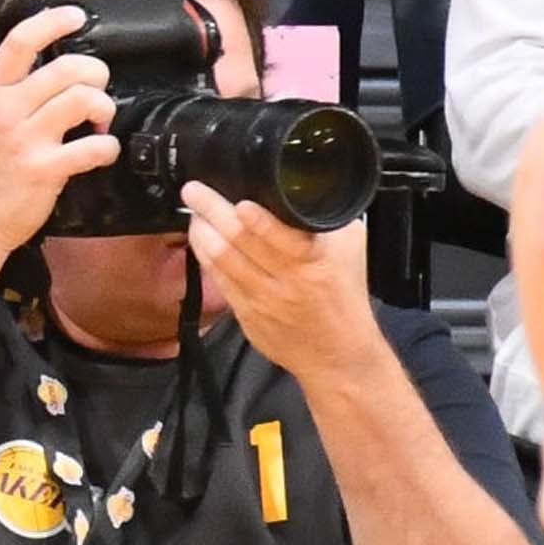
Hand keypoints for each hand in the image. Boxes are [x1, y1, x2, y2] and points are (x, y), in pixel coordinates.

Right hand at [0, 7, 122, 255]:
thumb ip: (12, 97)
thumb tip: (56, 76)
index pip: (19, 42)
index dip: (52, 22)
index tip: (76, 16)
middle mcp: (5, 110)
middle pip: (66, 68)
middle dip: (95, 73)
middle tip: (96, 90)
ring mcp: (24, 140)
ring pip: (84, 99)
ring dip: (104, 107)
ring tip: (100, 122)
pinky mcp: (44, 169)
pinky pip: (94, 146)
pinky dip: (107, 147)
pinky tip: (101, 153)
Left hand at [182, 184, 377, 384]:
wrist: (337, 353)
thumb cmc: (345, 296)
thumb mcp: (349, 249)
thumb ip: (325, 219)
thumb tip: (300, 191)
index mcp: (314, 262)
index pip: (280, 237)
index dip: (258, 220)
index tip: (239, 203)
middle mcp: (285, 280)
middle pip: (238, 242)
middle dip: (211, 212)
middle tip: (194, 192)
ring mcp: (260, 299)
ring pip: (220, 260)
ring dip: (201, 233)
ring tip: (194, 212)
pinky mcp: (244, 313)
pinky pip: (217, 280)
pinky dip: (204, 256)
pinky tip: (200, 241)